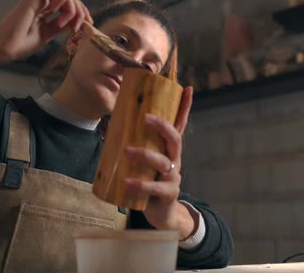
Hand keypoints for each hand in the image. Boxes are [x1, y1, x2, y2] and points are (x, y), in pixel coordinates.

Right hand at [0, 0, 92, 63]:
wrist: (4, 48)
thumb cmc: (20, 44)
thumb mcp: (47, 35)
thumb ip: (60, 27)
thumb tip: (76, 23)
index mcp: (45, 11)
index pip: (69, 4)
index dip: (82, 12)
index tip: (88, 24)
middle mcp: (43, 3)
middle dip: (80, 11)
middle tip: (76, 27)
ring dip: (70, 8)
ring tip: (62, 24)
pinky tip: (56, 13)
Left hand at [124, 86, 194, 239]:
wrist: (161, 215)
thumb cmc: (149, 183)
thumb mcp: (145, 164)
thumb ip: (136, 147)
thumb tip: (115, 126)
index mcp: (169, 151)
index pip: (179, 125)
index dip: (185, 108)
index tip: (188, 88)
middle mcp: (174, 161)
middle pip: (175, 138)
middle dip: (162, 126)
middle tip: (146, 117)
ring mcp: (173, 178)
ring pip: (163, 162)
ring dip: (145, 155)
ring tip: (126, 152)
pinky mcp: (167, 194)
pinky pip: (155, 188)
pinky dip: (140, 185)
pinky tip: (127, 182)